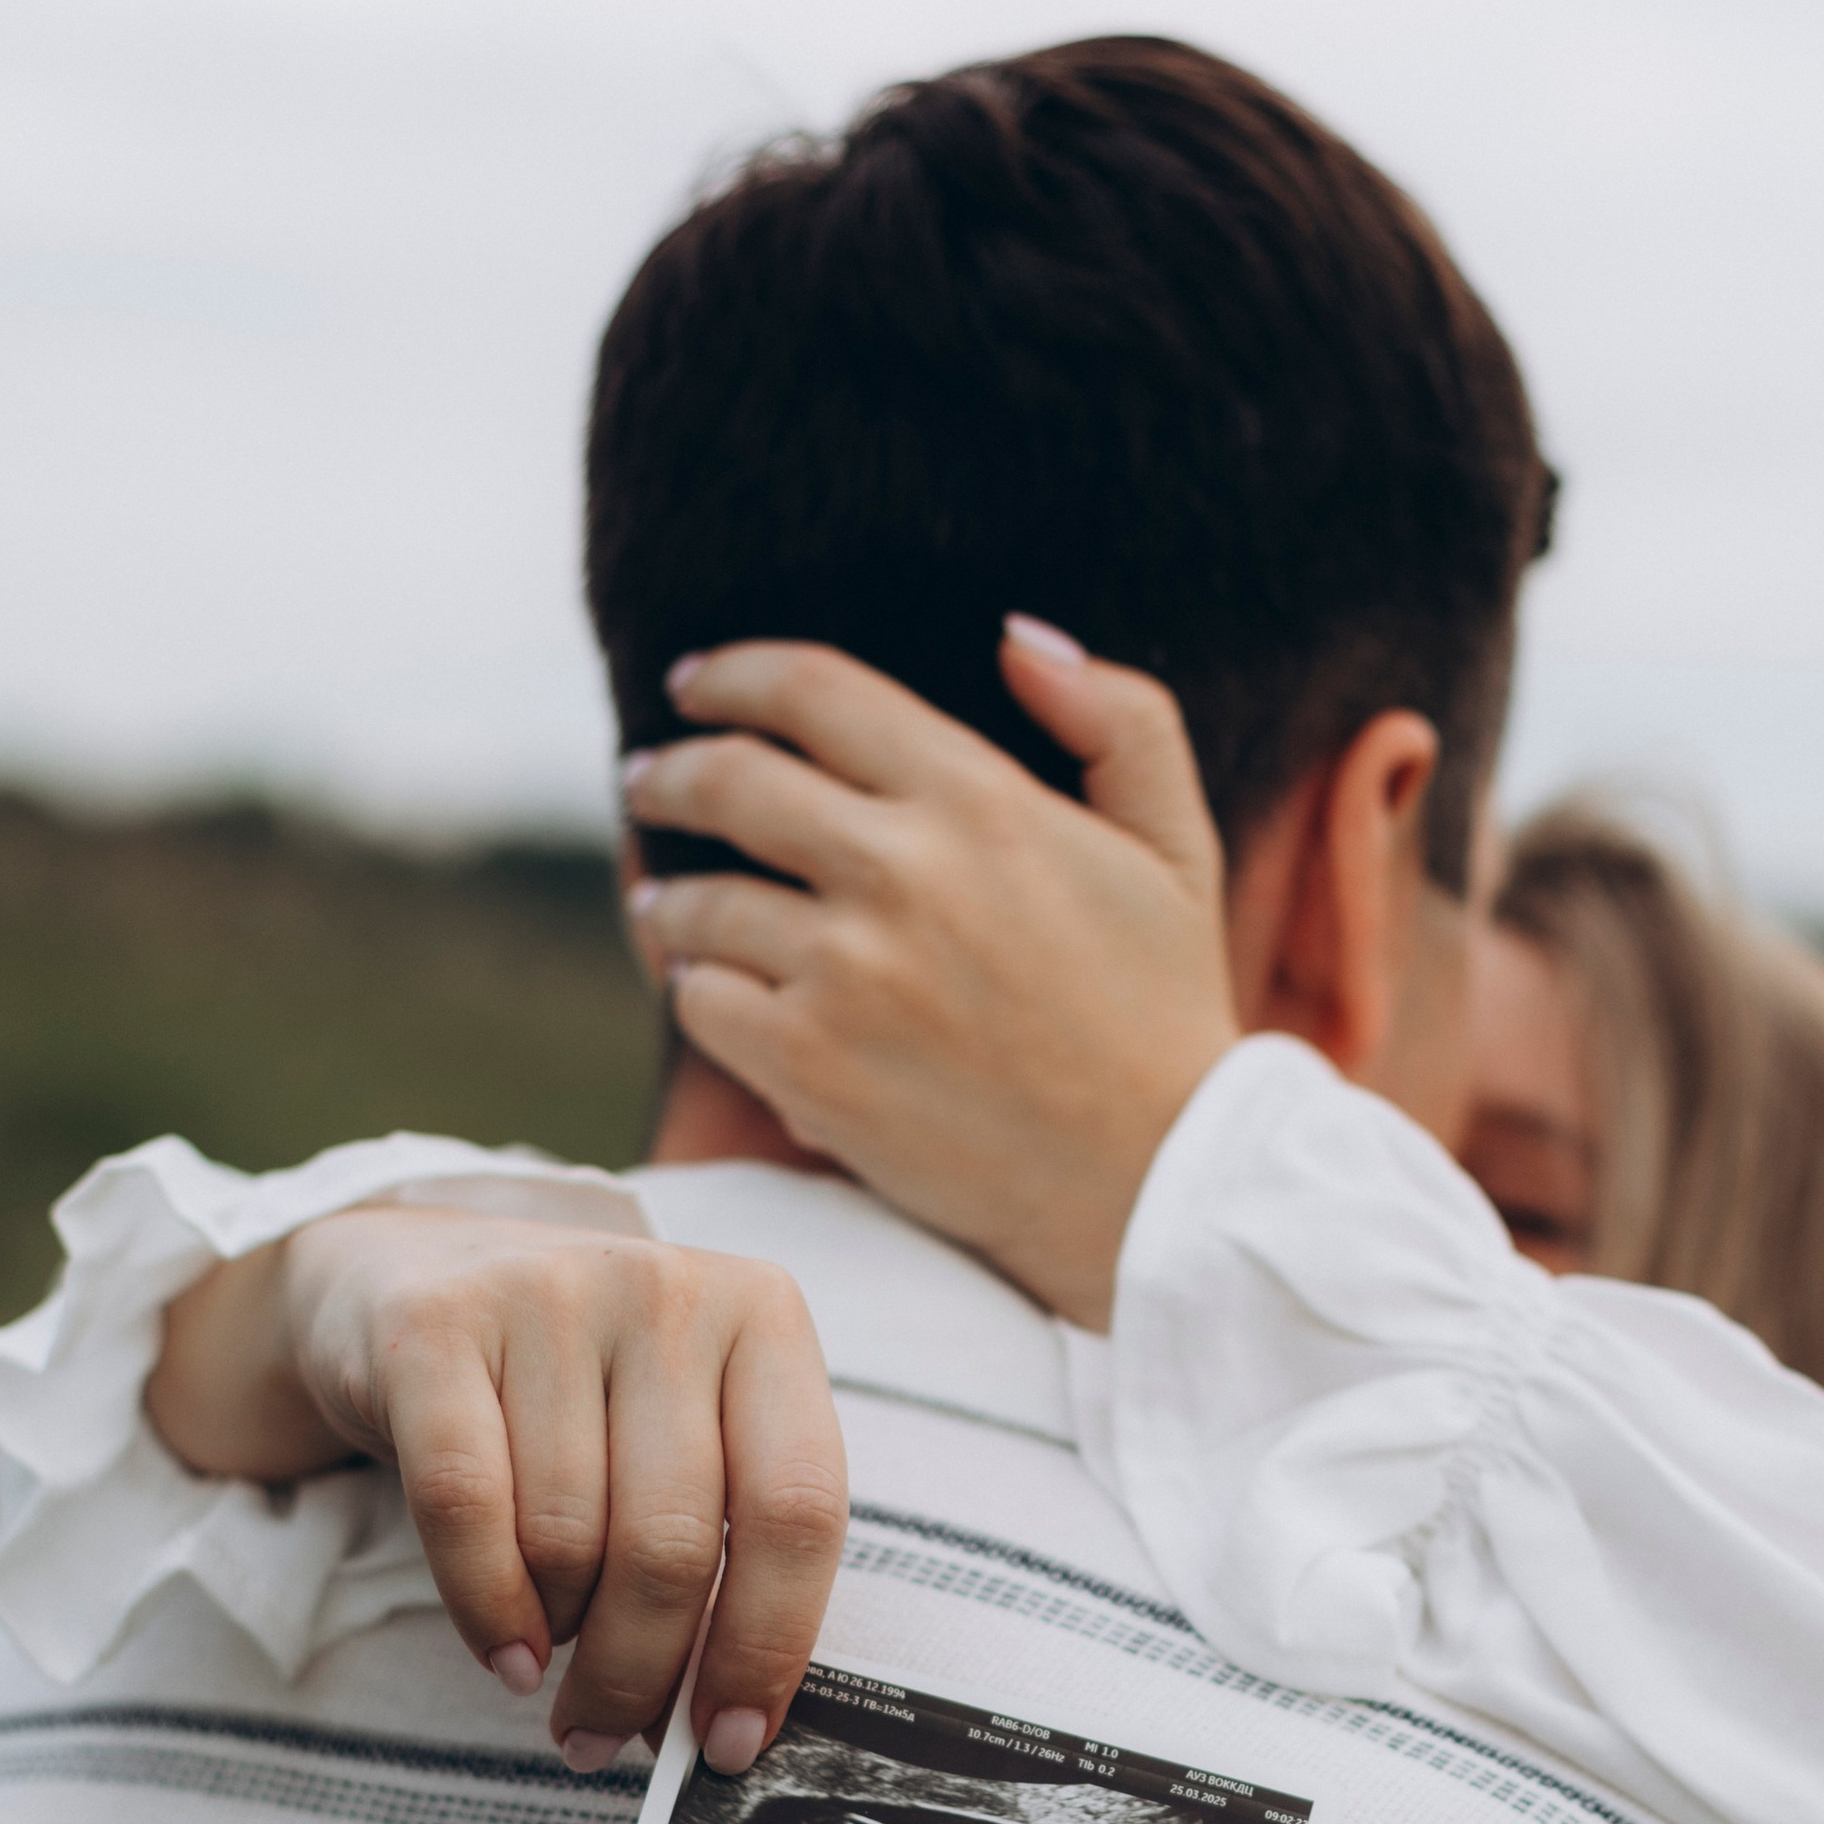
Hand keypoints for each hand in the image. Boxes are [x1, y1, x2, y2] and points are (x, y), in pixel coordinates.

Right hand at [147, 1209, 846, 1770]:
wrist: (403, 1277)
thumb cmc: (573, 1394)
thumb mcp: (676, 1432)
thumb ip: (722, 1544)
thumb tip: (722, 1725)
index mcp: (764, 1319)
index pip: (797, 1508)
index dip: (767, 1643)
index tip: (728, 1743)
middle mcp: (668, 1290)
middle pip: (672, 1543)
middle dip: (640, 1674)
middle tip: (607, 1737)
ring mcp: (549, 1294)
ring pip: (568, 1537)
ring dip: (560, 1635)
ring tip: (550, 1652)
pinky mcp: (435, 1327)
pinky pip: (467, 1509)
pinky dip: (485, 1607)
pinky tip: (505, 1654)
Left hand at [620, 623, 1238, 1327]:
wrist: (1155, 1185)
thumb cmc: (1166, 1012)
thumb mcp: (1177, 845)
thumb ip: (1120, 717)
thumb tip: (1016, 639)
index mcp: (979, 800)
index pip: (812, 692)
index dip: (734, 674)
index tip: (694, 683)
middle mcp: (900, 872)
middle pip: (728, 781)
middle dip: (668, 773)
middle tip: (645, 779)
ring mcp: (846, 974)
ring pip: (697, 902)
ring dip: (665, 895)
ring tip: (661, 901)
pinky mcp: (810, 1069)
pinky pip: (703, 1004)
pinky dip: (695, 989)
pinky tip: (706, 988)